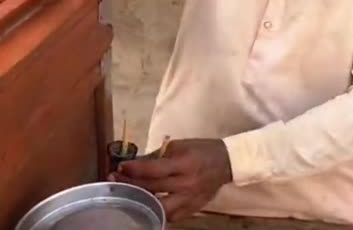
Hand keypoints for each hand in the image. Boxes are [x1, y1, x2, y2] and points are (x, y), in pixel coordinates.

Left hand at [109, 139, 232, 221]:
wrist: (226, 162)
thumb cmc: (201, 150)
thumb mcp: (179, 146)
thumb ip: (156, 156)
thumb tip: (133, 164)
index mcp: (184, 164)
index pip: (153, 170)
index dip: (133, 169)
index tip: (119, 167)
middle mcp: (187, 184)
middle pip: (152, 189)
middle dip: (130, 183)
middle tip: (116, 179)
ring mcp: (191, 199)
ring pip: (160, 208)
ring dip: (142, 202)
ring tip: (129, 195)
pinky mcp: (194, 209)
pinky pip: (172, 217)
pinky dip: (158, 212)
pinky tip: (148, 206)